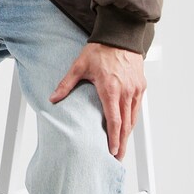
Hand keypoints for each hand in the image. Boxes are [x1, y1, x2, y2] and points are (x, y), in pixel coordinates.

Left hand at [49, 43, 145, 159]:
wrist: (120, 35)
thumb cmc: (101, 50)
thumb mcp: (79, 66)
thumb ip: (66, 84)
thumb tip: (53, 98)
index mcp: (111, 89)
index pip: (114, 120)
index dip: (114, 138)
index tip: (113, 151)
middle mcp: (126, 91)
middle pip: (126, 124)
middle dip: (122, 143)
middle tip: (117, 157)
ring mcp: (135, 89)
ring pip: (133, 118)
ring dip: (128, 134)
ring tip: (121, 147)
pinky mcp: (140, 86)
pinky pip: (137, 108)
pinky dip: (132, 120)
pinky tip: (127, 128)